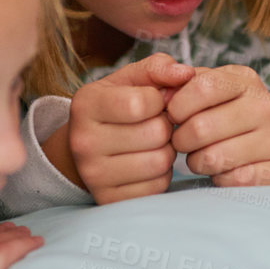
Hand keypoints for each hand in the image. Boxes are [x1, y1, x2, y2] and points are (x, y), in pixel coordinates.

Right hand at [53, 53, 195, 203]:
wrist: (87, 147)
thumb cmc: (115, 107)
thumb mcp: (129, 80)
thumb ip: (158, 68)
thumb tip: (186, 74)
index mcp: (86, 104)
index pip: (141, 103)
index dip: (160, 101)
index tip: (154, 102)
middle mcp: (83, 141)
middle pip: (156, 134)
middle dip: (166, 126)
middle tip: (156, 125)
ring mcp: (93, 174)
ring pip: (160, 162)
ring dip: (167, 151)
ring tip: (153, 144)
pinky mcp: (108, 199)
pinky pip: (156, 188)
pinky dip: (161, 175)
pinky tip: (147, 163)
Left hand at [167, 65, 269, 185]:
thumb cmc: (232, 117)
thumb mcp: (213, 90)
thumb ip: (182, 84)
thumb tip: (161, 94)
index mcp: (245, 80)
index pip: (202, 86)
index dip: (177, 106)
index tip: (174, 116)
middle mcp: (264, 106)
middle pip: (201, 127)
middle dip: (181, 140)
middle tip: (184, 142)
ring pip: (213, 158)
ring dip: (197, 162)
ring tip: (203, 156)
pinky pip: (231, 180)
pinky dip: (219, 179)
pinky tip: (224, 171)